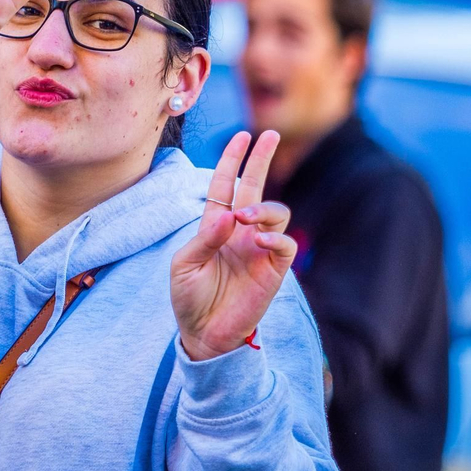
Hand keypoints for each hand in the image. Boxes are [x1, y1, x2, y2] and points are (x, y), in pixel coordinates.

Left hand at [170, 130, 294, 360]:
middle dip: (262, 160)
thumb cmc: (189, 298)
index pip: (226, 185)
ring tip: (246, 219)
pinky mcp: (274, 269)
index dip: (233, 160)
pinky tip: (258, 241)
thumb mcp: (185, 265)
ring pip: (275, 212)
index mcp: (215, 225)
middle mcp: (240, 231)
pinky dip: (275, 237)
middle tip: (270, 136)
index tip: (241, 135)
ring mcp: (259, 249)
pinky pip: (285, 244)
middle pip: (255, 187)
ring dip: (262, 208)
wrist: (203, 335)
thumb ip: (205, 238)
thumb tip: (228, 215)